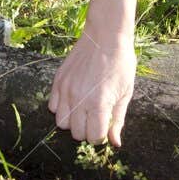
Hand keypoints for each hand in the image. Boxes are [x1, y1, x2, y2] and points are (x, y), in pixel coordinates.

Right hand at [49, 0, 137, 145]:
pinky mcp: (58, 81)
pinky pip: (52, 106)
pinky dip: (61, 108)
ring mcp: (66, 89)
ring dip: (73, 121)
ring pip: (61, 123)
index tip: (105, 125)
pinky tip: (74, 99)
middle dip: (87, 130)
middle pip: (77, 134)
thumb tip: (115, 143)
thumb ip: (118, 120)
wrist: (106, 36)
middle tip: (95, 118)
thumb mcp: (126, 93)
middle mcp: (79, 99)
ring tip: (83, 110)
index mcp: (99, 104)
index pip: (94, 137)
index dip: (101, 135)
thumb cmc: (121, 64)